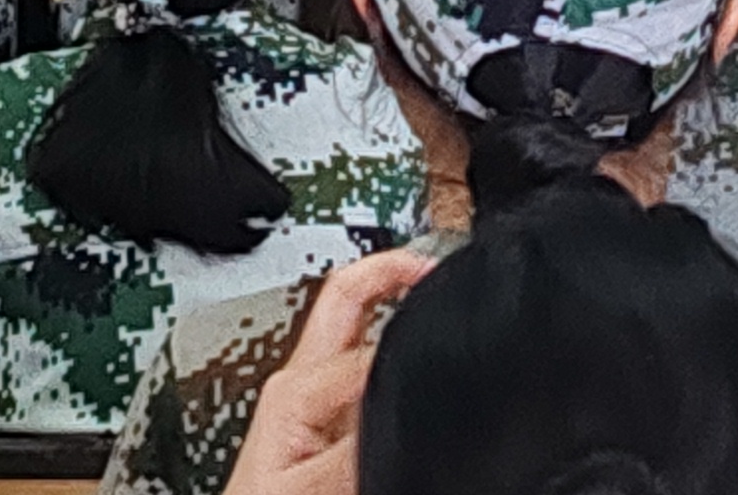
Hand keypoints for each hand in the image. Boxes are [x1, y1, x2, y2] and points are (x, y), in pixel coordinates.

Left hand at [220, 251, 428, 494]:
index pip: (366, 341)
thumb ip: (349, 451)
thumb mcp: (303, 489)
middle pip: (346, 299)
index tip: (445, 340)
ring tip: (433, 297)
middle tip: (436, 266)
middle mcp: (299, 383)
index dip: (409, 338)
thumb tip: (393, 407)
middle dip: (389, 271)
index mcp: (292, 388)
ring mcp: (310, 401)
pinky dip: (390, 353)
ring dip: (390, 306)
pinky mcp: (323, 424)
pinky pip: (362, 373)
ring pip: (354, 330)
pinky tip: (413, 361)